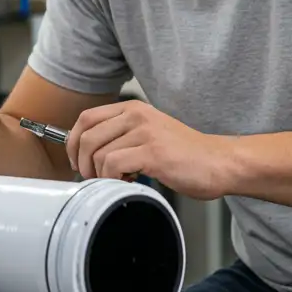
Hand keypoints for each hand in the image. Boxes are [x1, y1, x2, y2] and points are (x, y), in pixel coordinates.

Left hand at [67, 100, 234, 199]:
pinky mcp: (153, 152)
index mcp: (133, 109)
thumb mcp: (149, 135)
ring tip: (118, 181)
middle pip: (86, 136)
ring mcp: (145, 132)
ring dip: (100, 175)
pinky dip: (113, 180)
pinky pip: (113, 165)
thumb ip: (122, 136)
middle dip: (82, 163)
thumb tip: (87, 153)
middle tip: (93, 178)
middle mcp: (137, 115)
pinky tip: (129, 182)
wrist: (219, 162)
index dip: (73, 142)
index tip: (76, 161)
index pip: (86, 118)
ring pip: (98, 153)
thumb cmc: (185, 155)